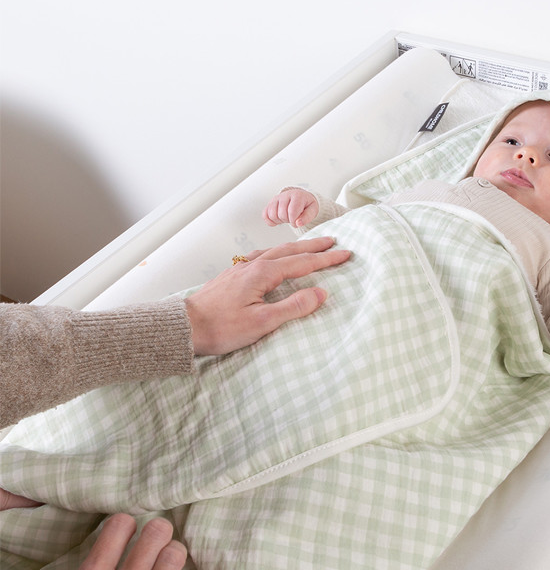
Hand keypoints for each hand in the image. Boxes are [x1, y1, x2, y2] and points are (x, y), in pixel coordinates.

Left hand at [185, 236, 350, 355]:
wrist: (184, 327)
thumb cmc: (221, 327)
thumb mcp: (262, 322)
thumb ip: (293, 306)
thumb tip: (320, 293)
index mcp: (263, 273)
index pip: (303, 263)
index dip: (326, 259)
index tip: (345, 253)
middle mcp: (252, 265)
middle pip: (290, 251)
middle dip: (314, 247)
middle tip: (334, 242)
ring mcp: (241, 269)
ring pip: (275, 251)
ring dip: (296, 248)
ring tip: (309, 247)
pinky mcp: (232, 276)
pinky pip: (262, 257)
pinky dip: (277, 254)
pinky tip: (275, 258)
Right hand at [263, 187, 318, 226]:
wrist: (300, 197)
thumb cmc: (306, 204)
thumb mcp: (313, 210)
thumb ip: (307, 217)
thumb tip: (298, 223)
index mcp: (297, 195)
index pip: (292, 212)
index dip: (294, 221)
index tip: (298, 222)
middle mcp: (285, 195)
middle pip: (281, 214)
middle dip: (287, 220)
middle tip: (292, 218)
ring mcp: (276, 198)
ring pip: (272, 215)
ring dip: (279, 221)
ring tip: (286, 218)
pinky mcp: (270, 203)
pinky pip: (265, 215)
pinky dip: (270, 221)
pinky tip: (277, 220)